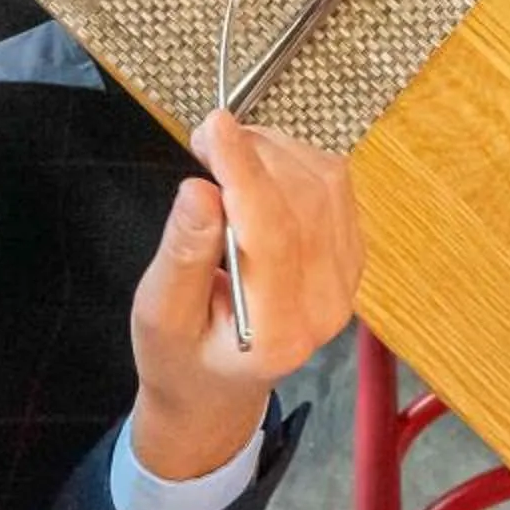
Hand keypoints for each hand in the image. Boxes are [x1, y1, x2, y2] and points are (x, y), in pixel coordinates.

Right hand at [127, 112, 362, 482]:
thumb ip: (183, 255)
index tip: (213, 125)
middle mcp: (325, 308)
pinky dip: (295, 162)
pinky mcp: (350, 255)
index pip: (272, 234)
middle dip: (254, 154)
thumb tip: (199, 189)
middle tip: (206, 138)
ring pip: (325, 184)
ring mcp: (345, 281)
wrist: (218, 384)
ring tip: (226, 154)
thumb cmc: (181, 355)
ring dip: (275, 152)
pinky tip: (258, 171)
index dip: (243, 171)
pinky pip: (335, 187)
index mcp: (276, 333)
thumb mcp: (160, 315)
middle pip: (303, 200)